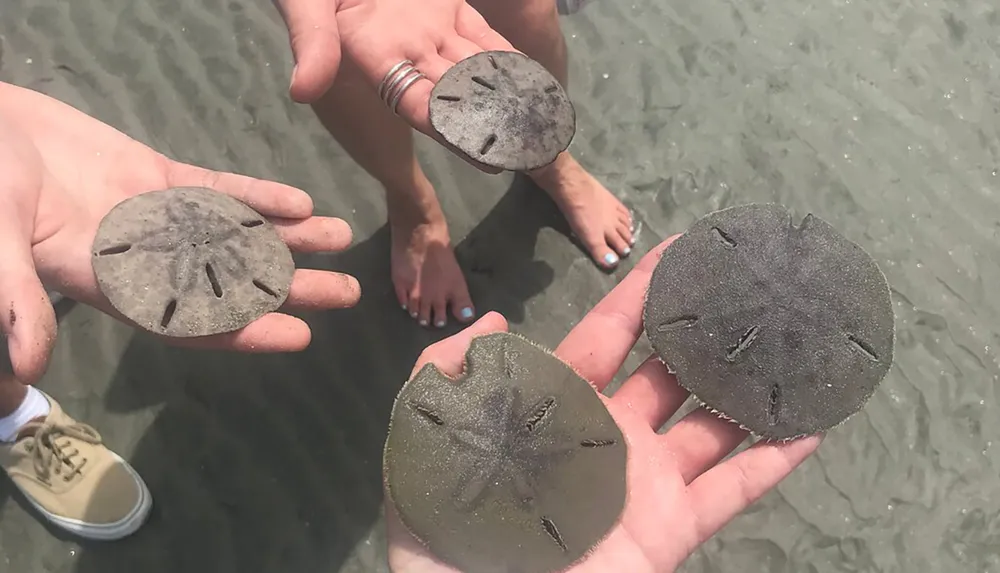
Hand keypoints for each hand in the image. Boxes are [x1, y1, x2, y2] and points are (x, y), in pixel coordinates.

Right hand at [0, 82, 359, 384]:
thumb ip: (15, 298)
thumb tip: (24, 369)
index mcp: (112, 284)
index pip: (189, 319)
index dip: (245, 331)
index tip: (299, 337)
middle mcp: (147, 257)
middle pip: (231, 279)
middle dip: (290, 287)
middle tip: (348, 292)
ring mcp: (158, 216)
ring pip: (235, 232)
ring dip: (289, 237)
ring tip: (342, 236)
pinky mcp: (158, 177)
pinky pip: (218, 188)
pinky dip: (258, 194)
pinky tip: (302, 200)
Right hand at [275, 0, 513, 167]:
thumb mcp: (306, 5)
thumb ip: (313, 43)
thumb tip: (303, 91)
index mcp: (374, 59)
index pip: (421, 107)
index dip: (456, 134)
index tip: (492, 160)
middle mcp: (407, 51)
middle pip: (459, 97)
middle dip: (494, 125)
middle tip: (533, 153)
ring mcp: (429, 28)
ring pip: (476, 69)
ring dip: (507, 97)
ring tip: (541, 125)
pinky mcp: (446, 5)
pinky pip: (481, 36)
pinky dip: (507, 58)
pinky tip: (534, 79)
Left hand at [385, 236, 822, 572]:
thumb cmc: (449, 528)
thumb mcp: (428, 438)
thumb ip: (446, 372)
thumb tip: (491, 320)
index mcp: (554, 408)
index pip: (605, 336)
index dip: (640, 294)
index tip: (677, 251)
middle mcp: (608, 437)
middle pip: (669, 371)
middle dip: (706, 332)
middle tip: (751, 289)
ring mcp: (646, 483)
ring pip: (712, 424)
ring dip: (751, 387)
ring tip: (795, 344)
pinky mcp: (671, 529)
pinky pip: (732, 493)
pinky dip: (773, 462)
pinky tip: (813, 426)